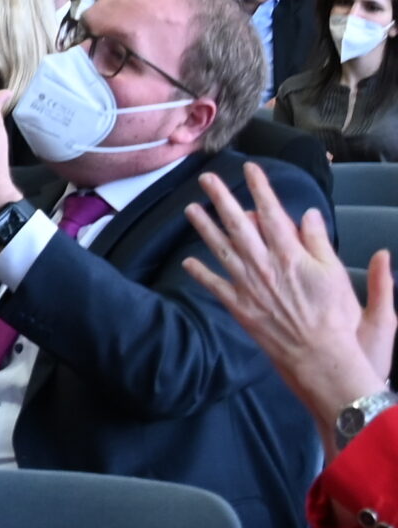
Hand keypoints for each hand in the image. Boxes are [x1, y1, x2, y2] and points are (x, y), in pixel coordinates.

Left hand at [185, 163, 396, 443]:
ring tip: (190, 209)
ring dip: (204, 228)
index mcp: (292, 255)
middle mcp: (265, 267)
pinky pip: (216, 286)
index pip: (272, 212)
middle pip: (239, 225)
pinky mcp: (241, 309)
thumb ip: (320, 243)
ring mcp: (249, 288)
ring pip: (222, 250)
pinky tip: (189, 260)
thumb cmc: (339, 319)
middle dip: (221, 198)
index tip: (250, 169)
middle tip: (206, 178)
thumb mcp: (337, 274)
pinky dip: (202, 272)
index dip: (260, 188)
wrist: (322, 358)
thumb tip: (308, 216)